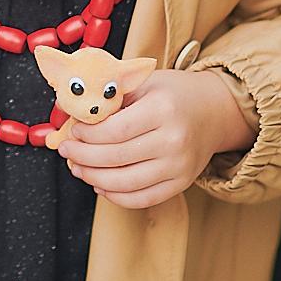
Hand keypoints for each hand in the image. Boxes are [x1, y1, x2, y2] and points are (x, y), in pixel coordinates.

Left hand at [59, 69, 254, 207]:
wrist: (214, 111)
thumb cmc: (173, 93)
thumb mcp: (145, 82)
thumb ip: (111, 97)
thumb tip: (71, 112)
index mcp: (163, 109)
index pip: (115, 130)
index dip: (87, 135)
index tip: (72, 131)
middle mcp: (174, 140)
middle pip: (117, 157)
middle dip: (83, 156)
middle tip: (66, 150)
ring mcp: (179, 166)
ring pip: (126, 183)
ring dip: (94, 178)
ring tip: (78, 167)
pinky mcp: (181, 184)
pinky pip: (143, 199)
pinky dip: (116, 196)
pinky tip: (99, 184)